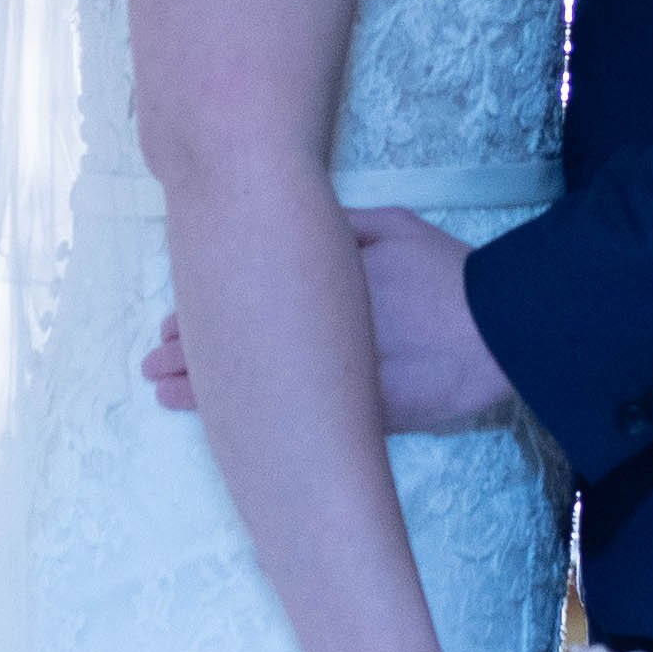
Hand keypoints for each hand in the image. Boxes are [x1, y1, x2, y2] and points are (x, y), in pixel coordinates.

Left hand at [139, 210, 510, 431]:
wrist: (500, 330)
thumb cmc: (448, 273)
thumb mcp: (393, 227)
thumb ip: (340, 227)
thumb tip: (297, 222)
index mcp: (317, 283)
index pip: (240, 299)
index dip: (202, 315)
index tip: (171, 325)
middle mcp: (316, 333)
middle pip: (237, 345)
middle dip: (189, 356)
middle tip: (152, 365)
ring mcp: (334, 378)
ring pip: (254, 387)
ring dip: (204, 392)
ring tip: (164, 394)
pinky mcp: (360, 415)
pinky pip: (295, 422)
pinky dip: (254, 424)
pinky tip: (223, 429)